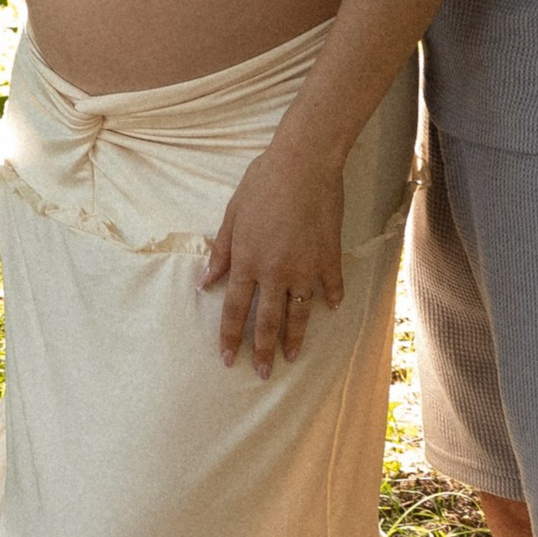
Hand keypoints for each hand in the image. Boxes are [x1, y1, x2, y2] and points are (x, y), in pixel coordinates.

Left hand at [200, 133, 346, 374]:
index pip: (236, 310)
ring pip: (300, 312)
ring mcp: (305, 267)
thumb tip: (206, 282)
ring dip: (296, 337)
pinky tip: (331, 309)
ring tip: (293, 356)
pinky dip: (331, 298)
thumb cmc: (262, 183)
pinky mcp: (329, 256)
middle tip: (262, 373)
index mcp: (247, 261)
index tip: (228, 360)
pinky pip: (331, 285)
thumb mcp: (232, 216)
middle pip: (267, 320)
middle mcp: (275, 272)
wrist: (304, 163)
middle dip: (263, 350)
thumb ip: (222, 252)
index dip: (231, 337)